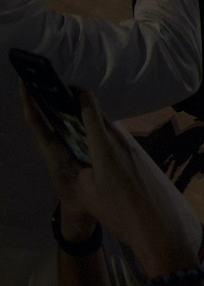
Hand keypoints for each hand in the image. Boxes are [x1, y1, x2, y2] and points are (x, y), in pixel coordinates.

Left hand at [18, 83, 94, 237]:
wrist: (80, 213)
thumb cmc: (79, 194)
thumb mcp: (86, 174)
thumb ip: (91, 148)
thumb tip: (96, 122)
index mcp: (51, 149)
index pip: (36, 120)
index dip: (29, 100)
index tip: (25, 80)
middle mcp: (54, 145)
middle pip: (47, 115)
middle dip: (43, 94)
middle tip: (43, 72)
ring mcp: (64, 147)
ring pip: (60, 119)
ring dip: (60, 102)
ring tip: (61, 83)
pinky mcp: (74, 150)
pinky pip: (74, 127)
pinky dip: (75, 114)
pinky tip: (83, 105)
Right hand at [61, 91, 197, 275]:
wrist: (157, 226)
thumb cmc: (120, 211)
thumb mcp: (89, 192)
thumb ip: (83, 169)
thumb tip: (86, 159)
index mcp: (105, 147)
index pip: (91, 111)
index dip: (78, 95)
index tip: (68, 86)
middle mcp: (122, 143)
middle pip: (101, 120)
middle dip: (84, 112)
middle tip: (65, 108)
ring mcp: (135, 151)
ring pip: (111, 133)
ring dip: (96, 129)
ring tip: (77, 130)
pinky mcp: (142, 160)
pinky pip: (120, 145)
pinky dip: (106, 143)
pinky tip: (98, 154)